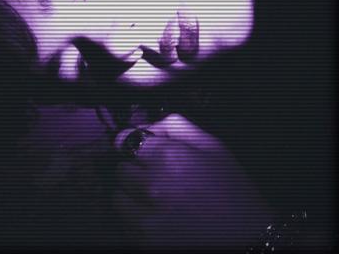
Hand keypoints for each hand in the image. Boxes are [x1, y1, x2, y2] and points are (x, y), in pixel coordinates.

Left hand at [113, 114, 272, 248]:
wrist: (249, 239)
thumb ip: (176, 126)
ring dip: (132, 196)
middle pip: (122, 169)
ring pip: (118, 197)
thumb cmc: (232, 190)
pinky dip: (136, 219)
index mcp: (169, 158)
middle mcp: (153, 187)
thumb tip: (147, 126)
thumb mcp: (212, 146)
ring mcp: (147, 218)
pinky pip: (124, 223)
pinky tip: (158, 218)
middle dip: (136, 170)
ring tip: (156, 200)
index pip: (128, 141)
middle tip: (157, 178)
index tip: (145, 153)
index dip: (140, 147)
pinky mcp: (145, 242)